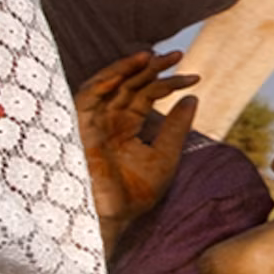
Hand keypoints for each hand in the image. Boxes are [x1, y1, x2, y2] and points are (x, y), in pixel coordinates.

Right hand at [76, 50, 195, 244]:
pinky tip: (123, 74)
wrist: (113, 218)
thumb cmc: (136, 194)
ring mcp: (93, 123)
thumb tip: (193, 97)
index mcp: (126, 126)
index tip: (195, 78)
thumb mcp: (164, 156)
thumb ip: (176, 128)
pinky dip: (101, 85)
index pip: (147, 94)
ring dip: (126, 68)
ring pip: (106, 86)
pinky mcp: (78, 129)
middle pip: (128, 85)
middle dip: (151, 68)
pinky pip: (85, 100)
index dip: (169, 83)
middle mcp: (108, 121)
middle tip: (177, 55)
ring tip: (151, 56)